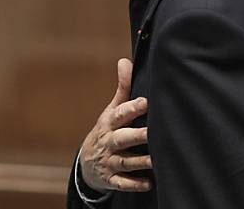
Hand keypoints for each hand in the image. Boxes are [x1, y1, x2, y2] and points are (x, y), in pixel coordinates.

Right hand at [78, 58, 152, 192]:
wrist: (87, 163)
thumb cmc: (106, 131)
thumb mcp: (110, 111)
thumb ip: (122, 88)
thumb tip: (125, 60)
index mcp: (109, 123)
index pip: (119, 114)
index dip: (131, 109)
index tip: (145, 102)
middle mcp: (109, 142)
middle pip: (122, 138)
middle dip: (136, 135)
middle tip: (152, 133)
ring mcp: (109, 161)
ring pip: (125, 162)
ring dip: (140, 162)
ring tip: (156, 160)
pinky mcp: (111, 179)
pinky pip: (122, 183)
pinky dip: (134, 184)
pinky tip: (148, 182)